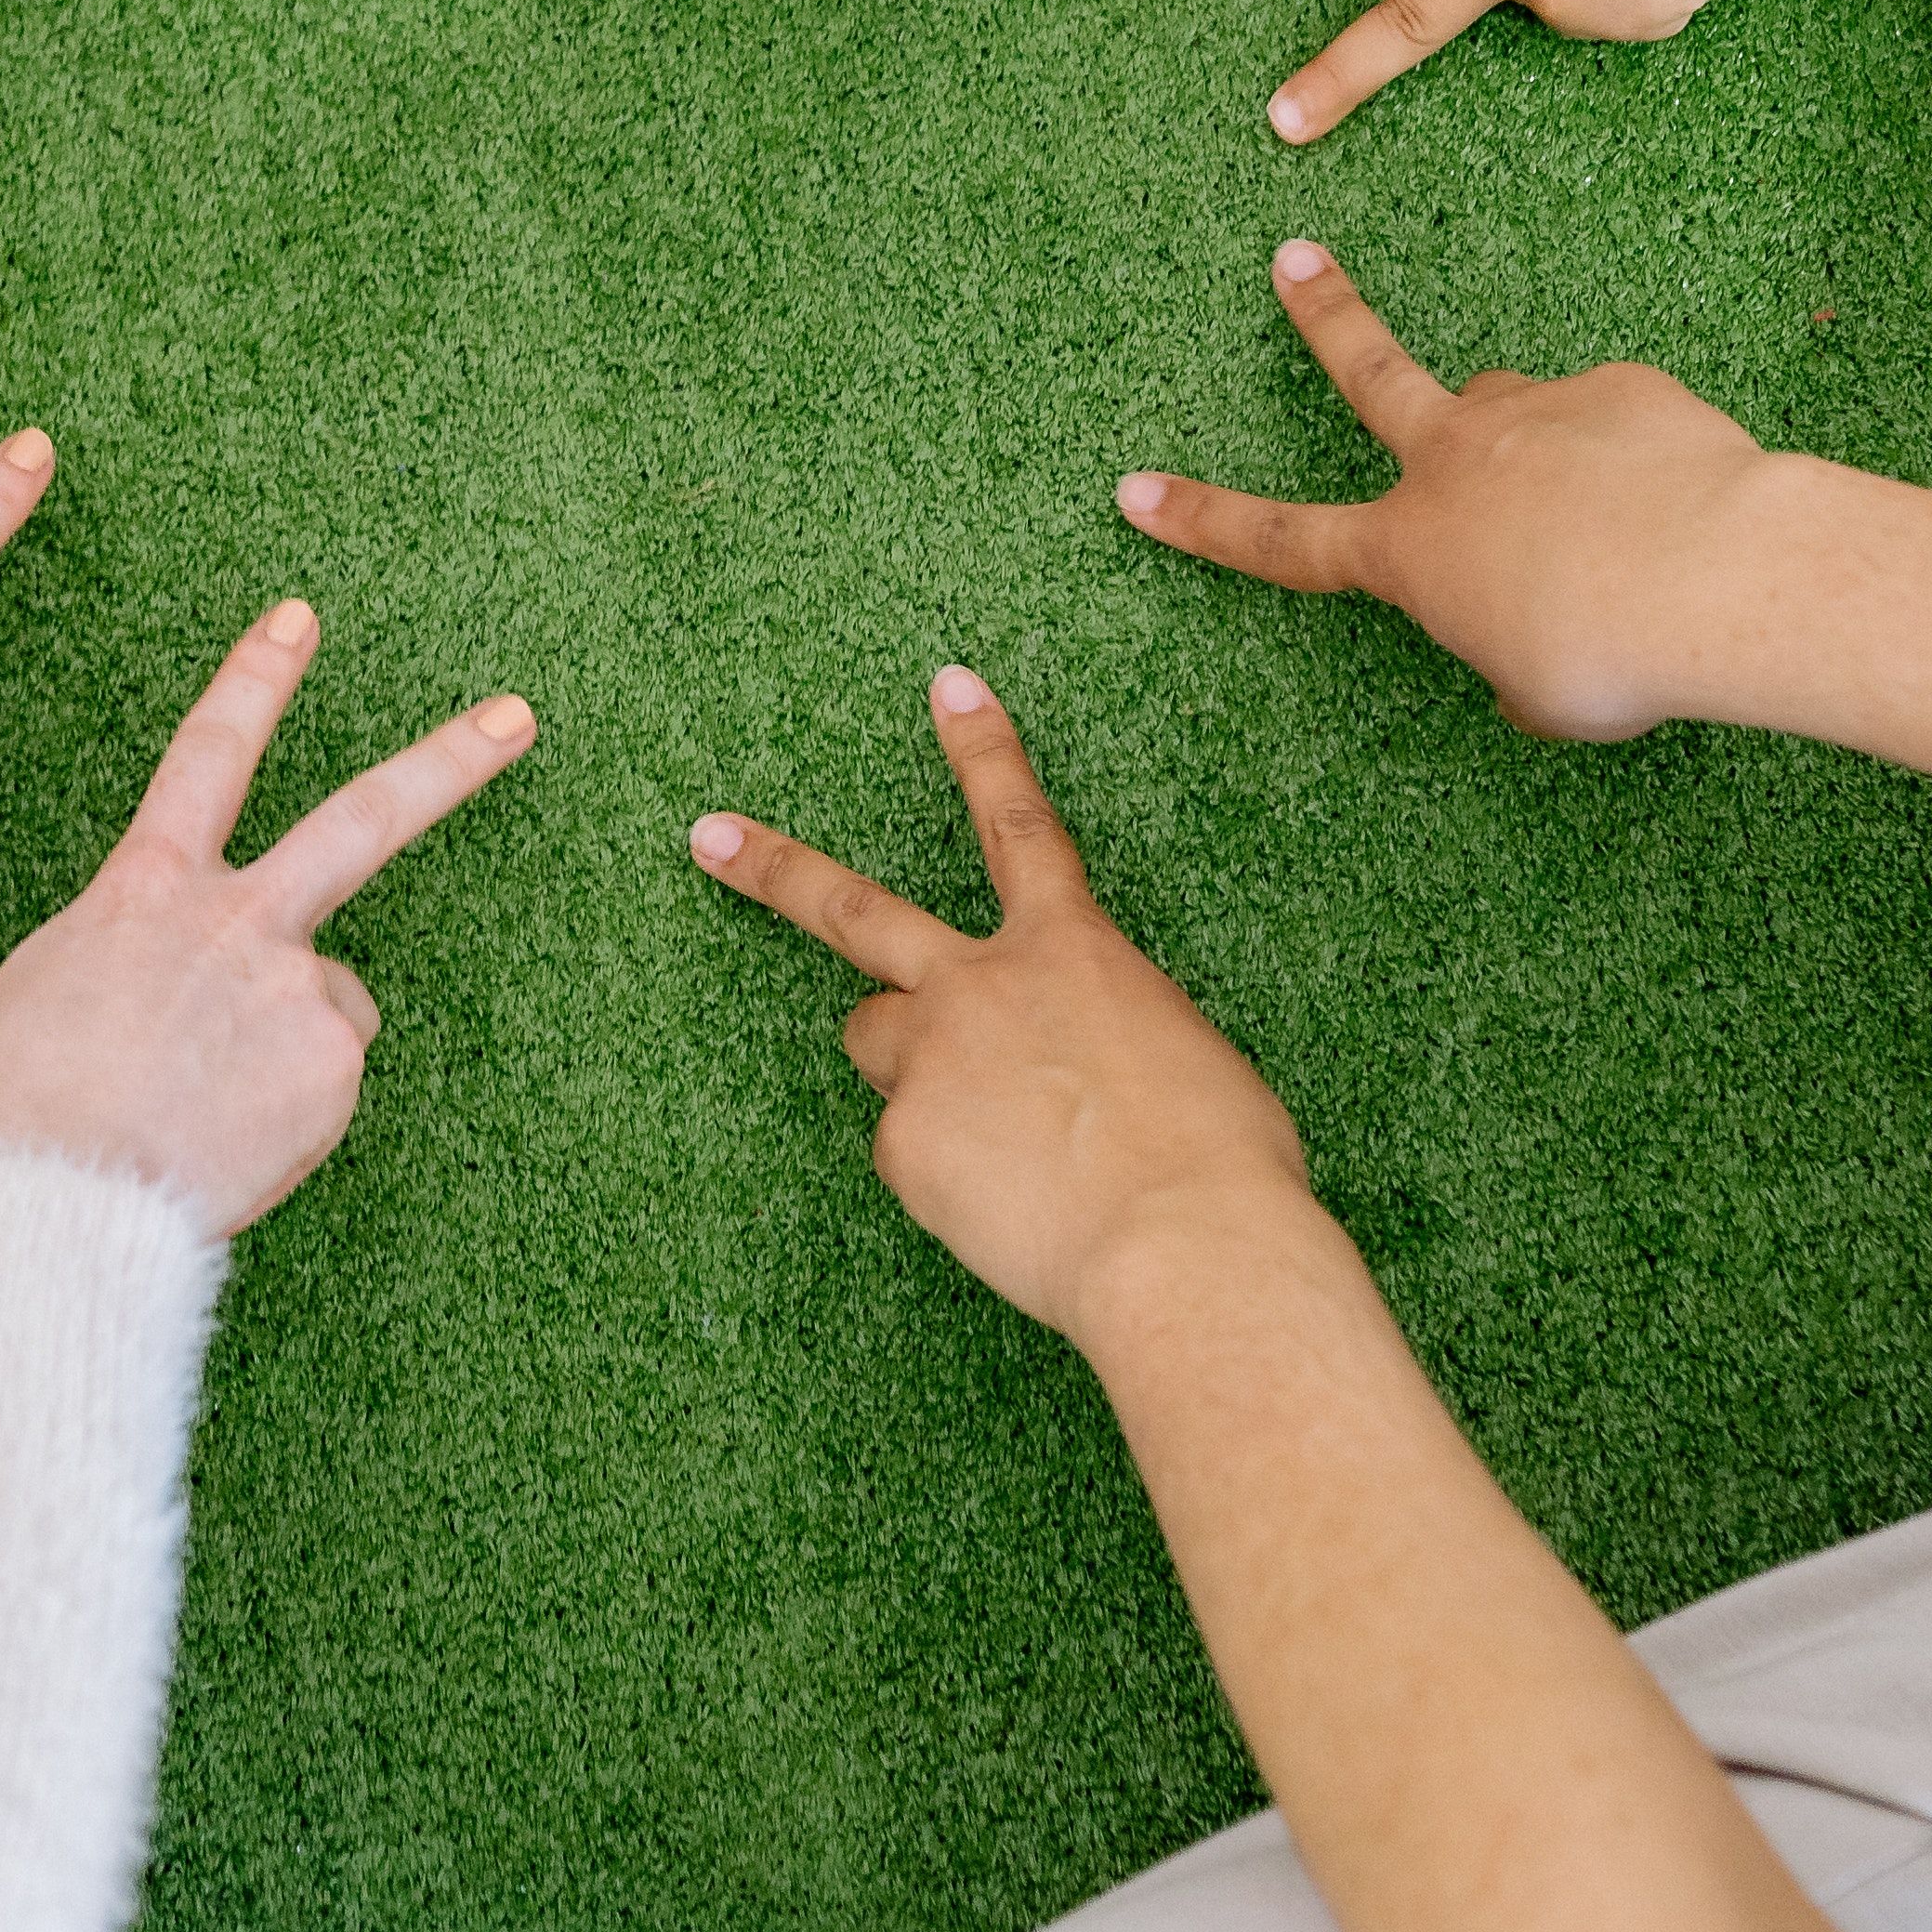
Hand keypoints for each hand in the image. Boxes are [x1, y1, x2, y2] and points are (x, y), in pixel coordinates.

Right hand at [0, 598, 534, 1234]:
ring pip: (328, 1002)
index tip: (299, 619)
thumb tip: (161, 996)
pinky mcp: (331, 1068)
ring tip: (207, 1107)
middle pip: (363, 818)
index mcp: (146, 890)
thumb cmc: (9, 1113)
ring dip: (288, 1045)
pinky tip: (225, 1146)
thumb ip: (123, 965)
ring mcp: (296, 989)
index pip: (208, 753)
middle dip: (448, 763)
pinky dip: (284, 1117)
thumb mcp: (37, 997)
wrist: (48, 1200)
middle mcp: (237, 920)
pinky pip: (322, 1086)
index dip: (255, 680)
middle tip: (517, 716)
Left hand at [689, 665, 1308, 1336]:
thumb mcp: (1187, 1064)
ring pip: (876, 1041)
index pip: (1020, 825)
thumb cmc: (1222, 1164)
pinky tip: (1006, 1211)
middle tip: (709, 836)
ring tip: (984, 1131)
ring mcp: (930, 1060)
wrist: (1184, 1247)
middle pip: (855, 910)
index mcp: (1073, 951)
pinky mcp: (903, 1145)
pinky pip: (910, 1154)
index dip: (983, 750)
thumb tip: (1081, 1073)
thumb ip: (1108, 1039)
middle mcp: (983, 986)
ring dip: (908, 1066)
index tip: (948, 684)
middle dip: (774, 868)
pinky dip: (948, 1178)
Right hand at [1117, 242, 1780, 743]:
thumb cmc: (1614, 652)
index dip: (1203, 520)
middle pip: (1369, 371)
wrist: (1717, 572)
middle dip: (1323, 315)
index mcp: (1412, 548)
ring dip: (1539, 450)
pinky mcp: (1619, 389)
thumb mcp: (1545, 695)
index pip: (1281, 541)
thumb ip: (1512, 663)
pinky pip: (1618, 427)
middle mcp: (1455, 460)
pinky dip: (1639, 466)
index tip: (1136, 490)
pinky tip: (1683, 507)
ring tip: (1607, 513)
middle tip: (1293, 259)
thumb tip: (1525, 644)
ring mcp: (1534, 411)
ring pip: (1515, 412)